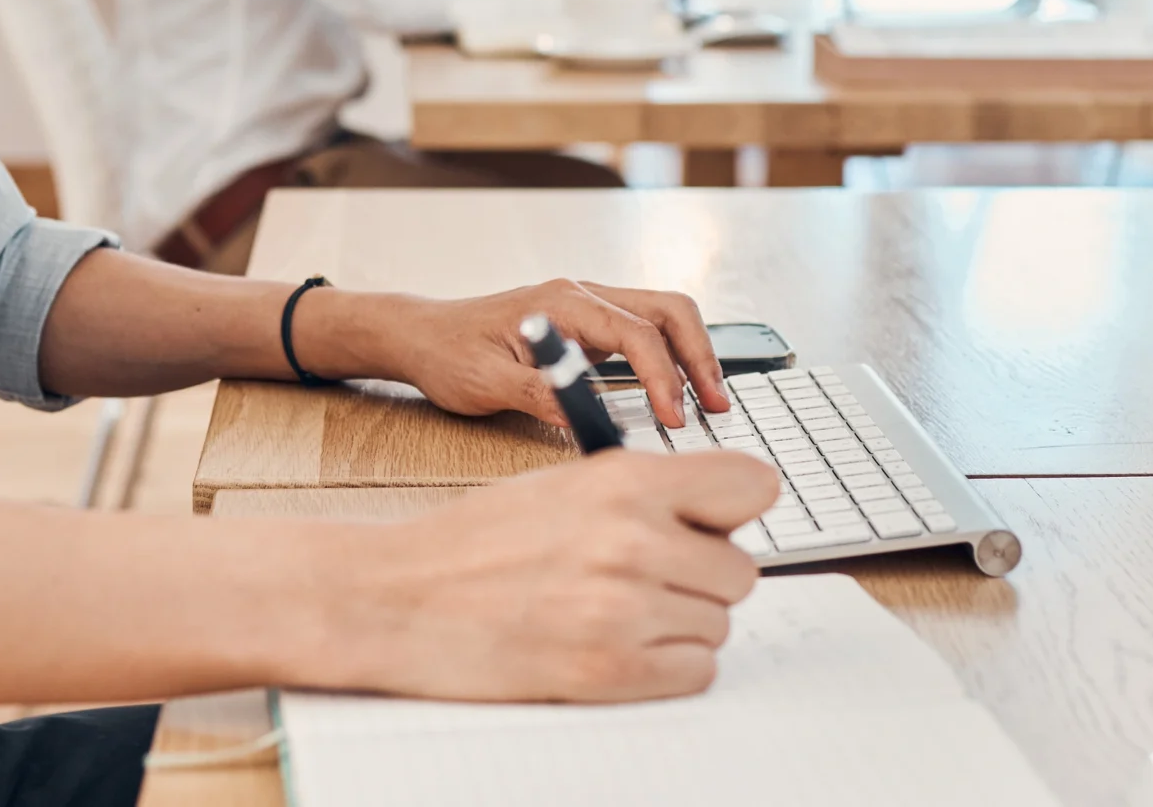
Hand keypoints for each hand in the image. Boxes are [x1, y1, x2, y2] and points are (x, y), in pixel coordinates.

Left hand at [301, 278, 729, 429]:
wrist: (420, 335)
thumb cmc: (446, 354)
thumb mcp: (485, 383)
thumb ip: (539, 394)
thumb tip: (587, 417)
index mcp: (562, 302)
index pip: (636, 333)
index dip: (663, 377)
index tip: (674, 419)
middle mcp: (581, 295)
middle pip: (667, 309)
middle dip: (699, 355)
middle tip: (716, 407)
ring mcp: (586, 306)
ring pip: (661, 315)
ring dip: (690, 353)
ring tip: (707, 402)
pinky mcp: (586, 325)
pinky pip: (644, 330)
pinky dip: (670, 356)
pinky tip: (675, 391)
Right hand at [334, 449, 777, 700]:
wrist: (398, 596)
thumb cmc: (474, 541)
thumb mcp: (564, 485)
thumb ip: (644, 494)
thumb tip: (717, 519)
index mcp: (624, 479)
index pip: (754, 486)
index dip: (736, 511)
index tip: (715, 524)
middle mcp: (633, 538)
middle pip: (741, 571)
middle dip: (701, 578)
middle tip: (645, 578)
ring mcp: (623, 608)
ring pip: (718, 625)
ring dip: (678, 625)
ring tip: (614, 611)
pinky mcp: (611, 671)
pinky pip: (696, 672)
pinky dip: (666, 667)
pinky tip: (615, 646)